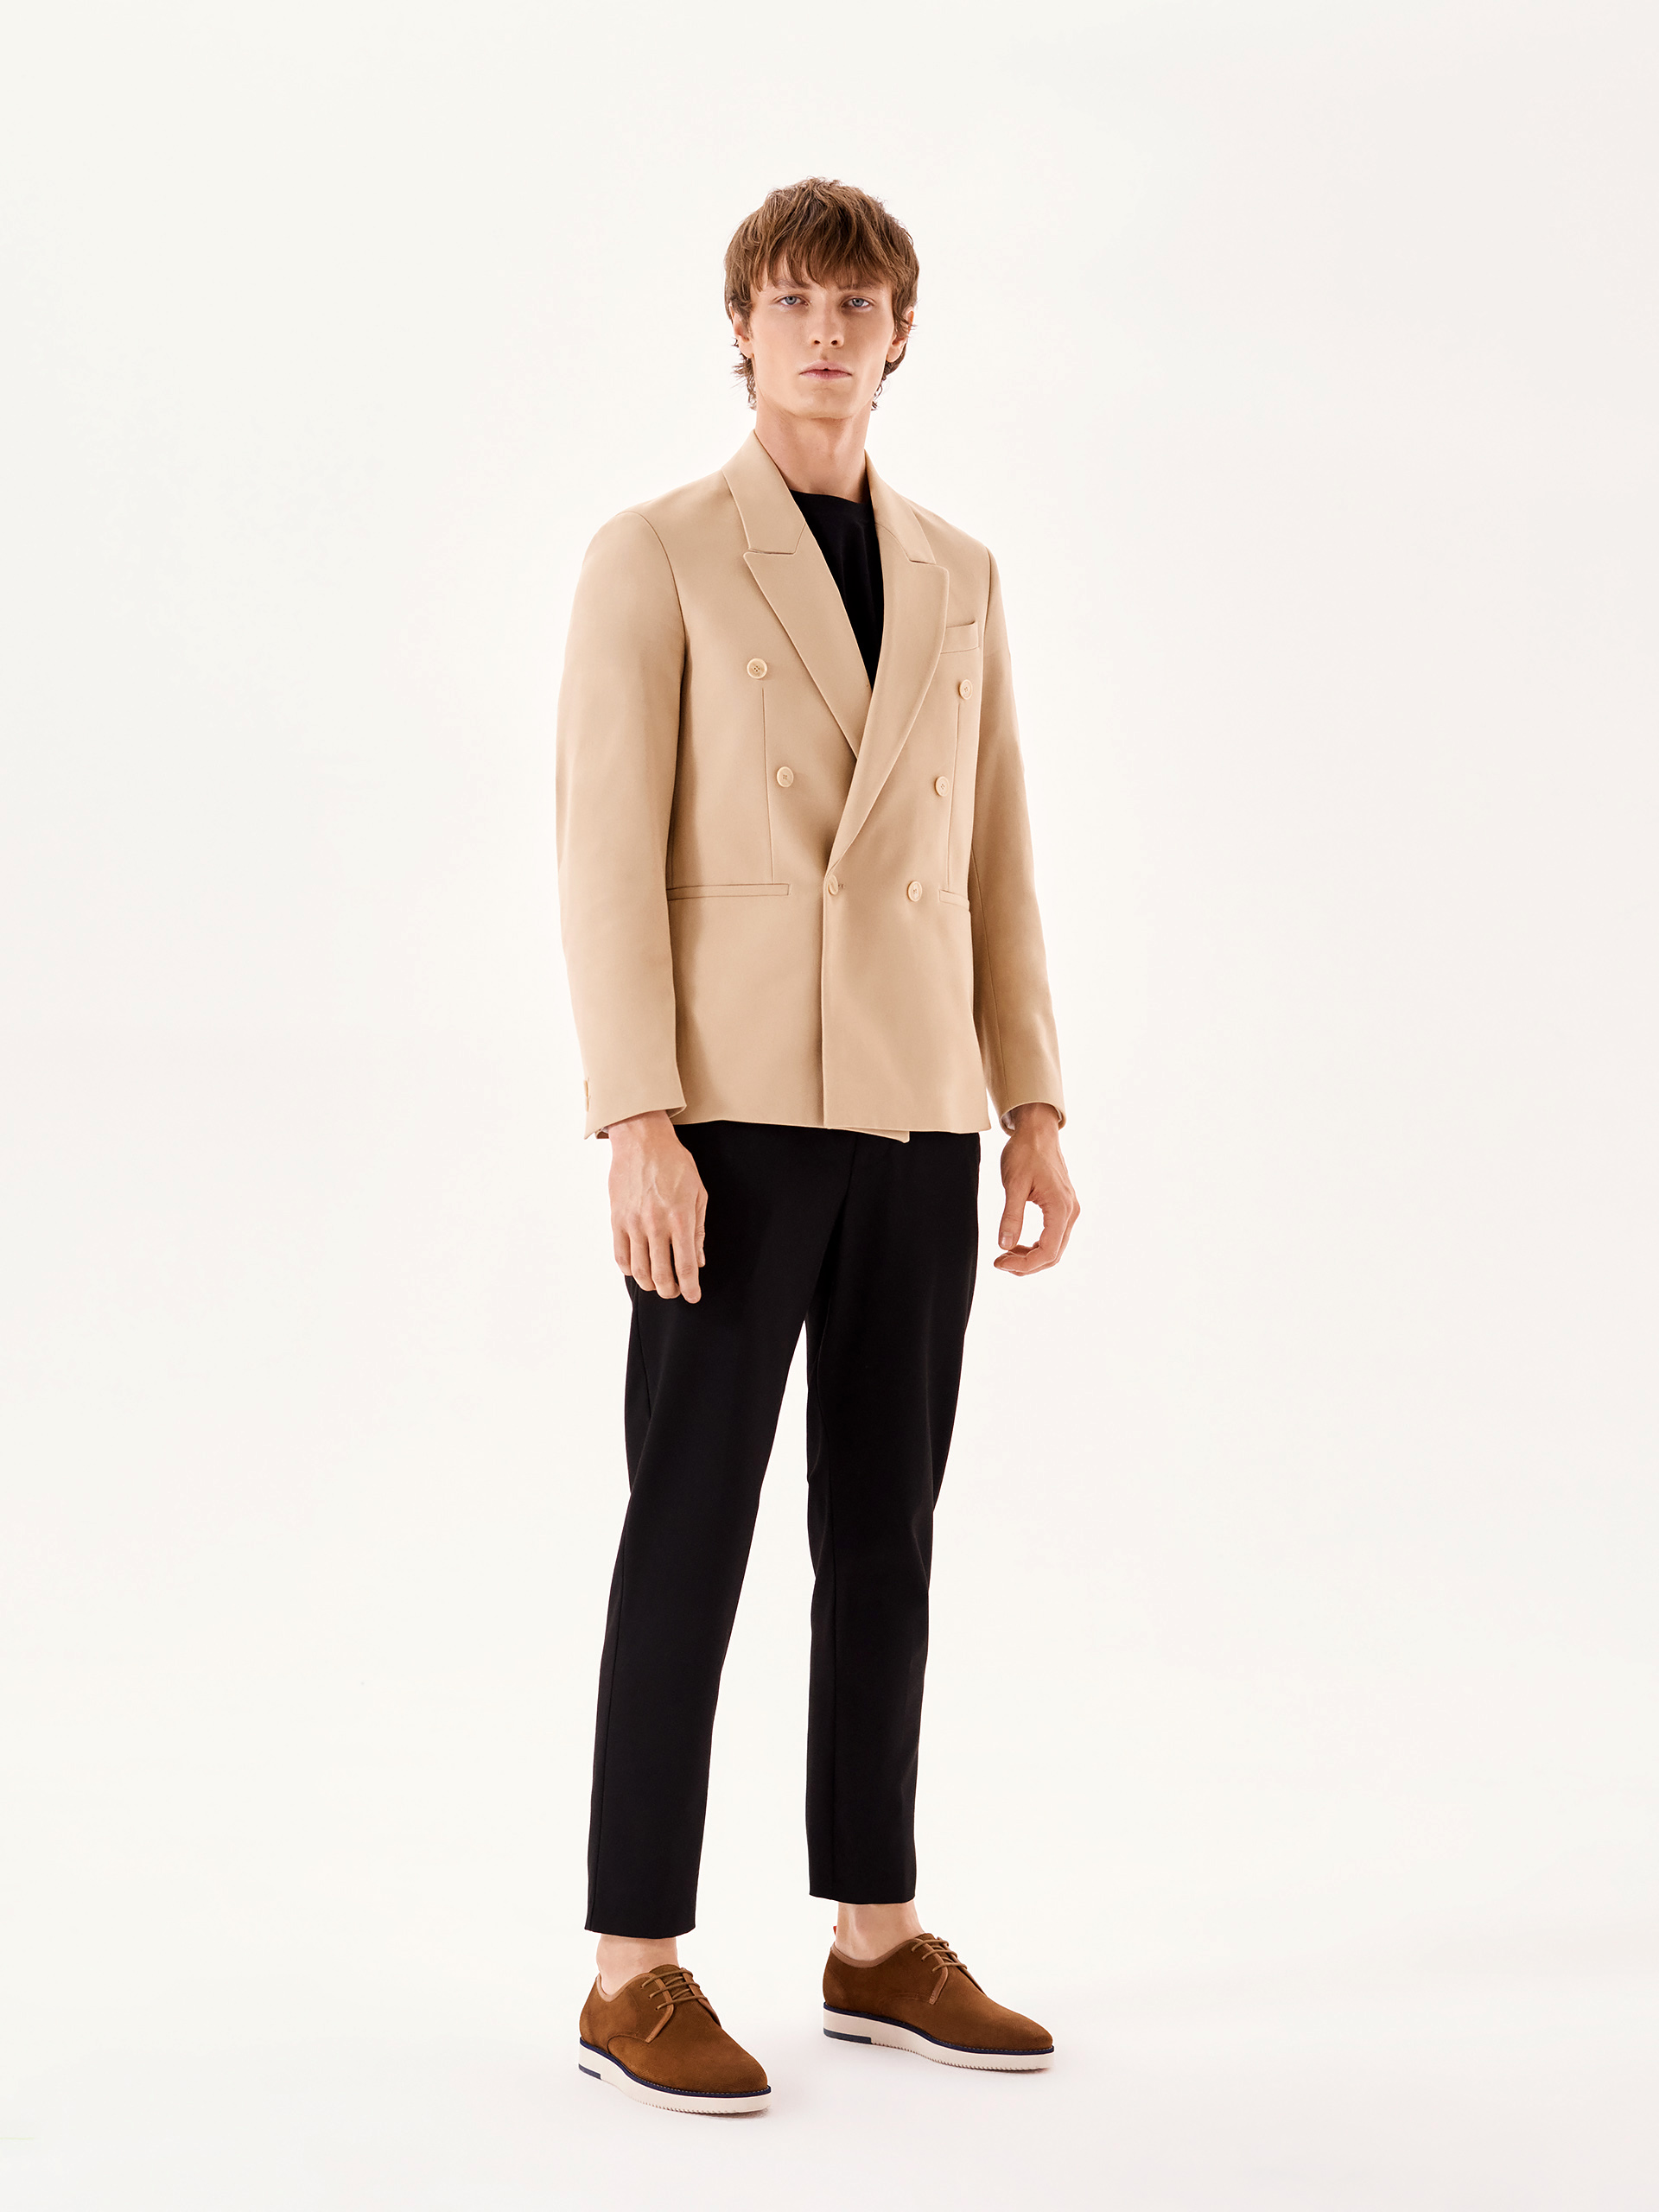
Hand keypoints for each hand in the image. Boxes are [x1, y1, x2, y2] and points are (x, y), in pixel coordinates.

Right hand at [605, 1111, 707, 1300]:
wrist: (643, 1141)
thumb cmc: (675, 1164)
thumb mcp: (698, 1194)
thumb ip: (699, 1230)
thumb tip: (698, 1260)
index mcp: (680, 1218)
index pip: (684, 1265)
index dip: (690, 1287)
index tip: (693, 1297)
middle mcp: (656, 1225)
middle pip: (661, 1274)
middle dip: (670, 1291)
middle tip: (675, 1292)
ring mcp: (633, 1223)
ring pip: (639, 1270)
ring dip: (650, 1283)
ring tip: (658, 1283)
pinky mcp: (616, 1219)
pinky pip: (620, 1255)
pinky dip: (629, 1269)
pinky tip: (638, 1269)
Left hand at [994, 1102, 1078, 1275]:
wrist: (1037, 1132)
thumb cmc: (1025, 1152)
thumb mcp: (1013, 1184)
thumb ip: (1011, 1216)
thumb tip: (1004, 1246)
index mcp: (1060, 1207)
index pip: (1048, 1252)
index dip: (1024, 1264)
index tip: (999, 1262)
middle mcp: (1070, 1212)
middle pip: (1054, 1255)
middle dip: (1026, 1264)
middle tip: (999, 1262)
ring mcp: (1069, 1210)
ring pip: (1055, 1248)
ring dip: (1031, 1257)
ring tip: (1005, 1254)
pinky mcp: (1063, 1207)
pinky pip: (1054, 1236)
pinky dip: (1036, 1246)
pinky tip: (1017, 1244)